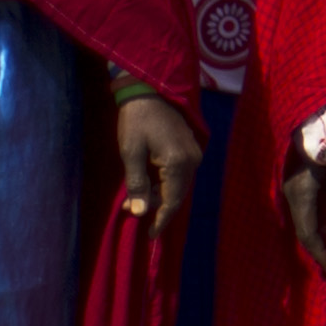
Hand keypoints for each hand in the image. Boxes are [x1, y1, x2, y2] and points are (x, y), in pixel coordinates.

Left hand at [115, 92, 205, 231]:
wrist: (148, 90)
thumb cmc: (136, 120)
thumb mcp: (131, 152)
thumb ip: (137, 184)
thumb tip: (140, 212)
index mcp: (179, 163)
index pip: (172, 201)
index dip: (161, 220)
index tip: (150, 235)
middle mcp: (192, 160)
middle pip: (177, 194)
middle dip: (156, 206)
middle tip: (131, 210)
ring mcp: (194, 153)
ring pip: (178, 185)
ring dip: (159, 194)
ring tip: (134, 197)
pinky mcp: (190, 147)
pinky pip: (180, 173)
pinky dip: (164, 182)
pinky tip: (147, 182)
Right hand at [280, 152, 325, 274]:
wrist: (319, 121)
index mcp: (301, 194)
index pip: (307, 233)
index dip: (318, 253)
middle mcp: (292, 194)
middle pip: (304, 229)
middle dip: (318, 247)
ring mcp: (292, 188)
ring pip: (304, 220)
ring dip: (318, 235)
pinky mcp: (296, 183)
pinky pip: (305, 209)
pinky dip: (316, 221)